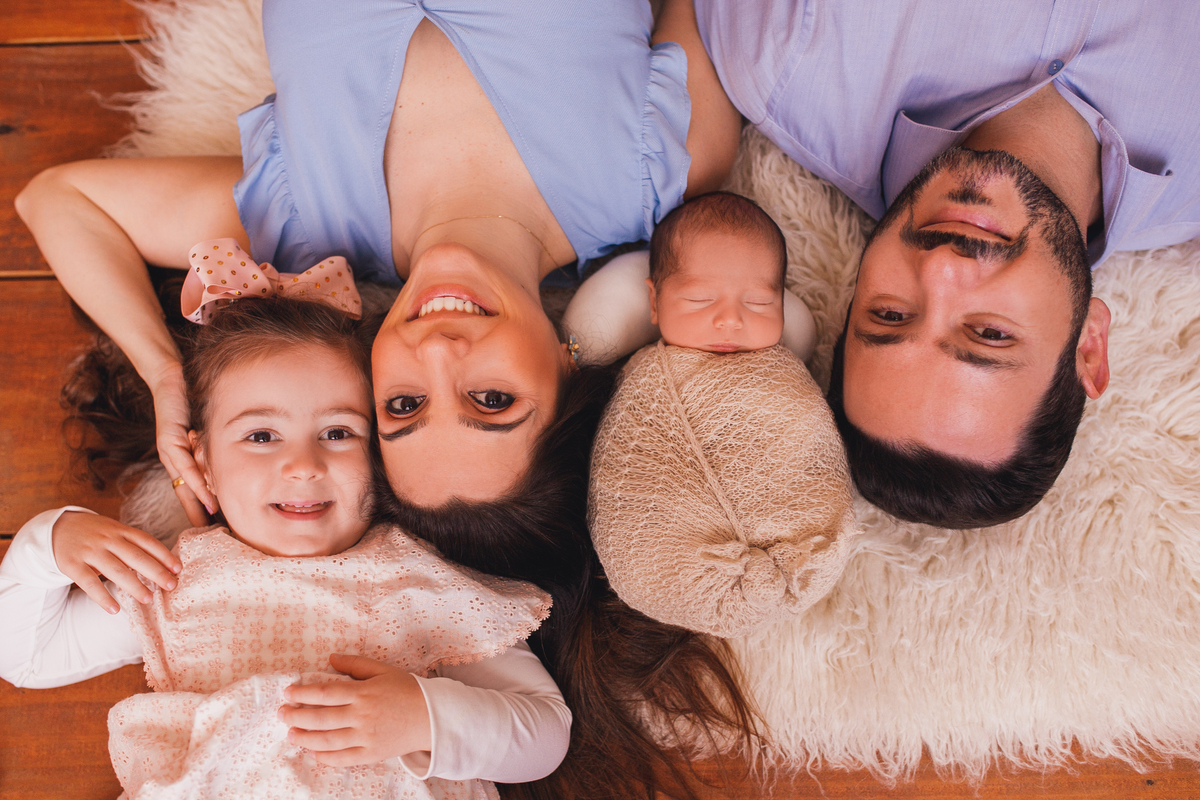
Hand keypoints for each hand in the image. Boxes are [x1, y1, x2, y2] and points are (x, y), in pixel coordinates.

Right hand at [51, 511, 181, 613]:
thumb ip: (133, 544)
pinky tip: (115, 609)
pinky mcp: (72, 564)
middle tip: (172, 586)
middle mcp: (107, 539)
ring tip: (149, 599)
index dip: (164, 555)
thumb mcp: (114, 531)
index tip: (178, 569)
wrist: (56, 528)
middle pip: (135, 556)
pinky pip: (89, 583)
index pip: (147, 541)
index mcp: (120, 530)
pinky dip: (102, 597)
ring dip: (134, 585)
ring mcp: (90, 551)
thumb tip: (162, 565)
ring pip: (116, 570)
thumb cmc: (95, 533)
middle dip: (156, 571)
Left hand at [148, 361, 214, 525]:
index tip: (211, 526)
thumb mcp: (202, 429)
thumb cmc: (188, 401)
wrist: (169, 380)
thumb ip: (211, 445)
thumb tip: (231, 457)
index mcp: (179, 458)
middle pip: (184, 493)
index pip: (189, 489)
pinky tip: (207, 494)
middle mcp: (172, 459)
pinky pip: (186, 466)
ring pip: (185, 484)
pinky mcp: (169, 441)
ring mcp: (169, 451)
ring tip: (210, 521)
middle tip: (208, 535)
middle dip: (195, 514)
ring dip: (197, 503)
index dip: (198, 508)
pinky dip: (196, 483)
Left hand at [279, 654, 431, 766]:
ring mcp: (366, 737)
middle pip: (321, 717)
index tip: (288, 692)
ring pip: (327, 740)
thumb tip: (330, 658)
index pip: (324, 693)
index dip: (303, 693)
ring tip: (291, 734)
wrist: (433, 716)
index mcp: (363, 692)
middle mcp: (362, 715)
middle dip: (296, 715)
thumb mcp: (383, 670)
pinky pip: (343, 758)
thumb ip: (356, 664)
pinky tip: (314, 753)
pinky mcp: (371, 753)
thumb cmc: (408, 690)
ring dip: (305, 738)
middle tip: (281, 713)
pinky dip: (326, 757)